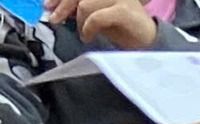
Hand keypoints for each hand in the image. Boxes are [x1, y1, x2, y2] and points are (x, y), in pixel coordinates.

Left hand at [44, 0, 158, 45]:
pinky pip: (96, 16)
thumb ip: (81, 8)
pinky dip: (87, 27)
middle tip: (53, 18)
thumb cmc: (124, 29)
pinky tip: (87, 36)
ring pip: (84, 4)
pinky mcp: (124, 10)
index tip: (49, 6)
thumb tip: (59, 7)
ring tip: (82, 33)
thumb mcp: (98, 16)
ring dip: (78, 21)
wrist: (150, 43)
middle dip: (62, 5)